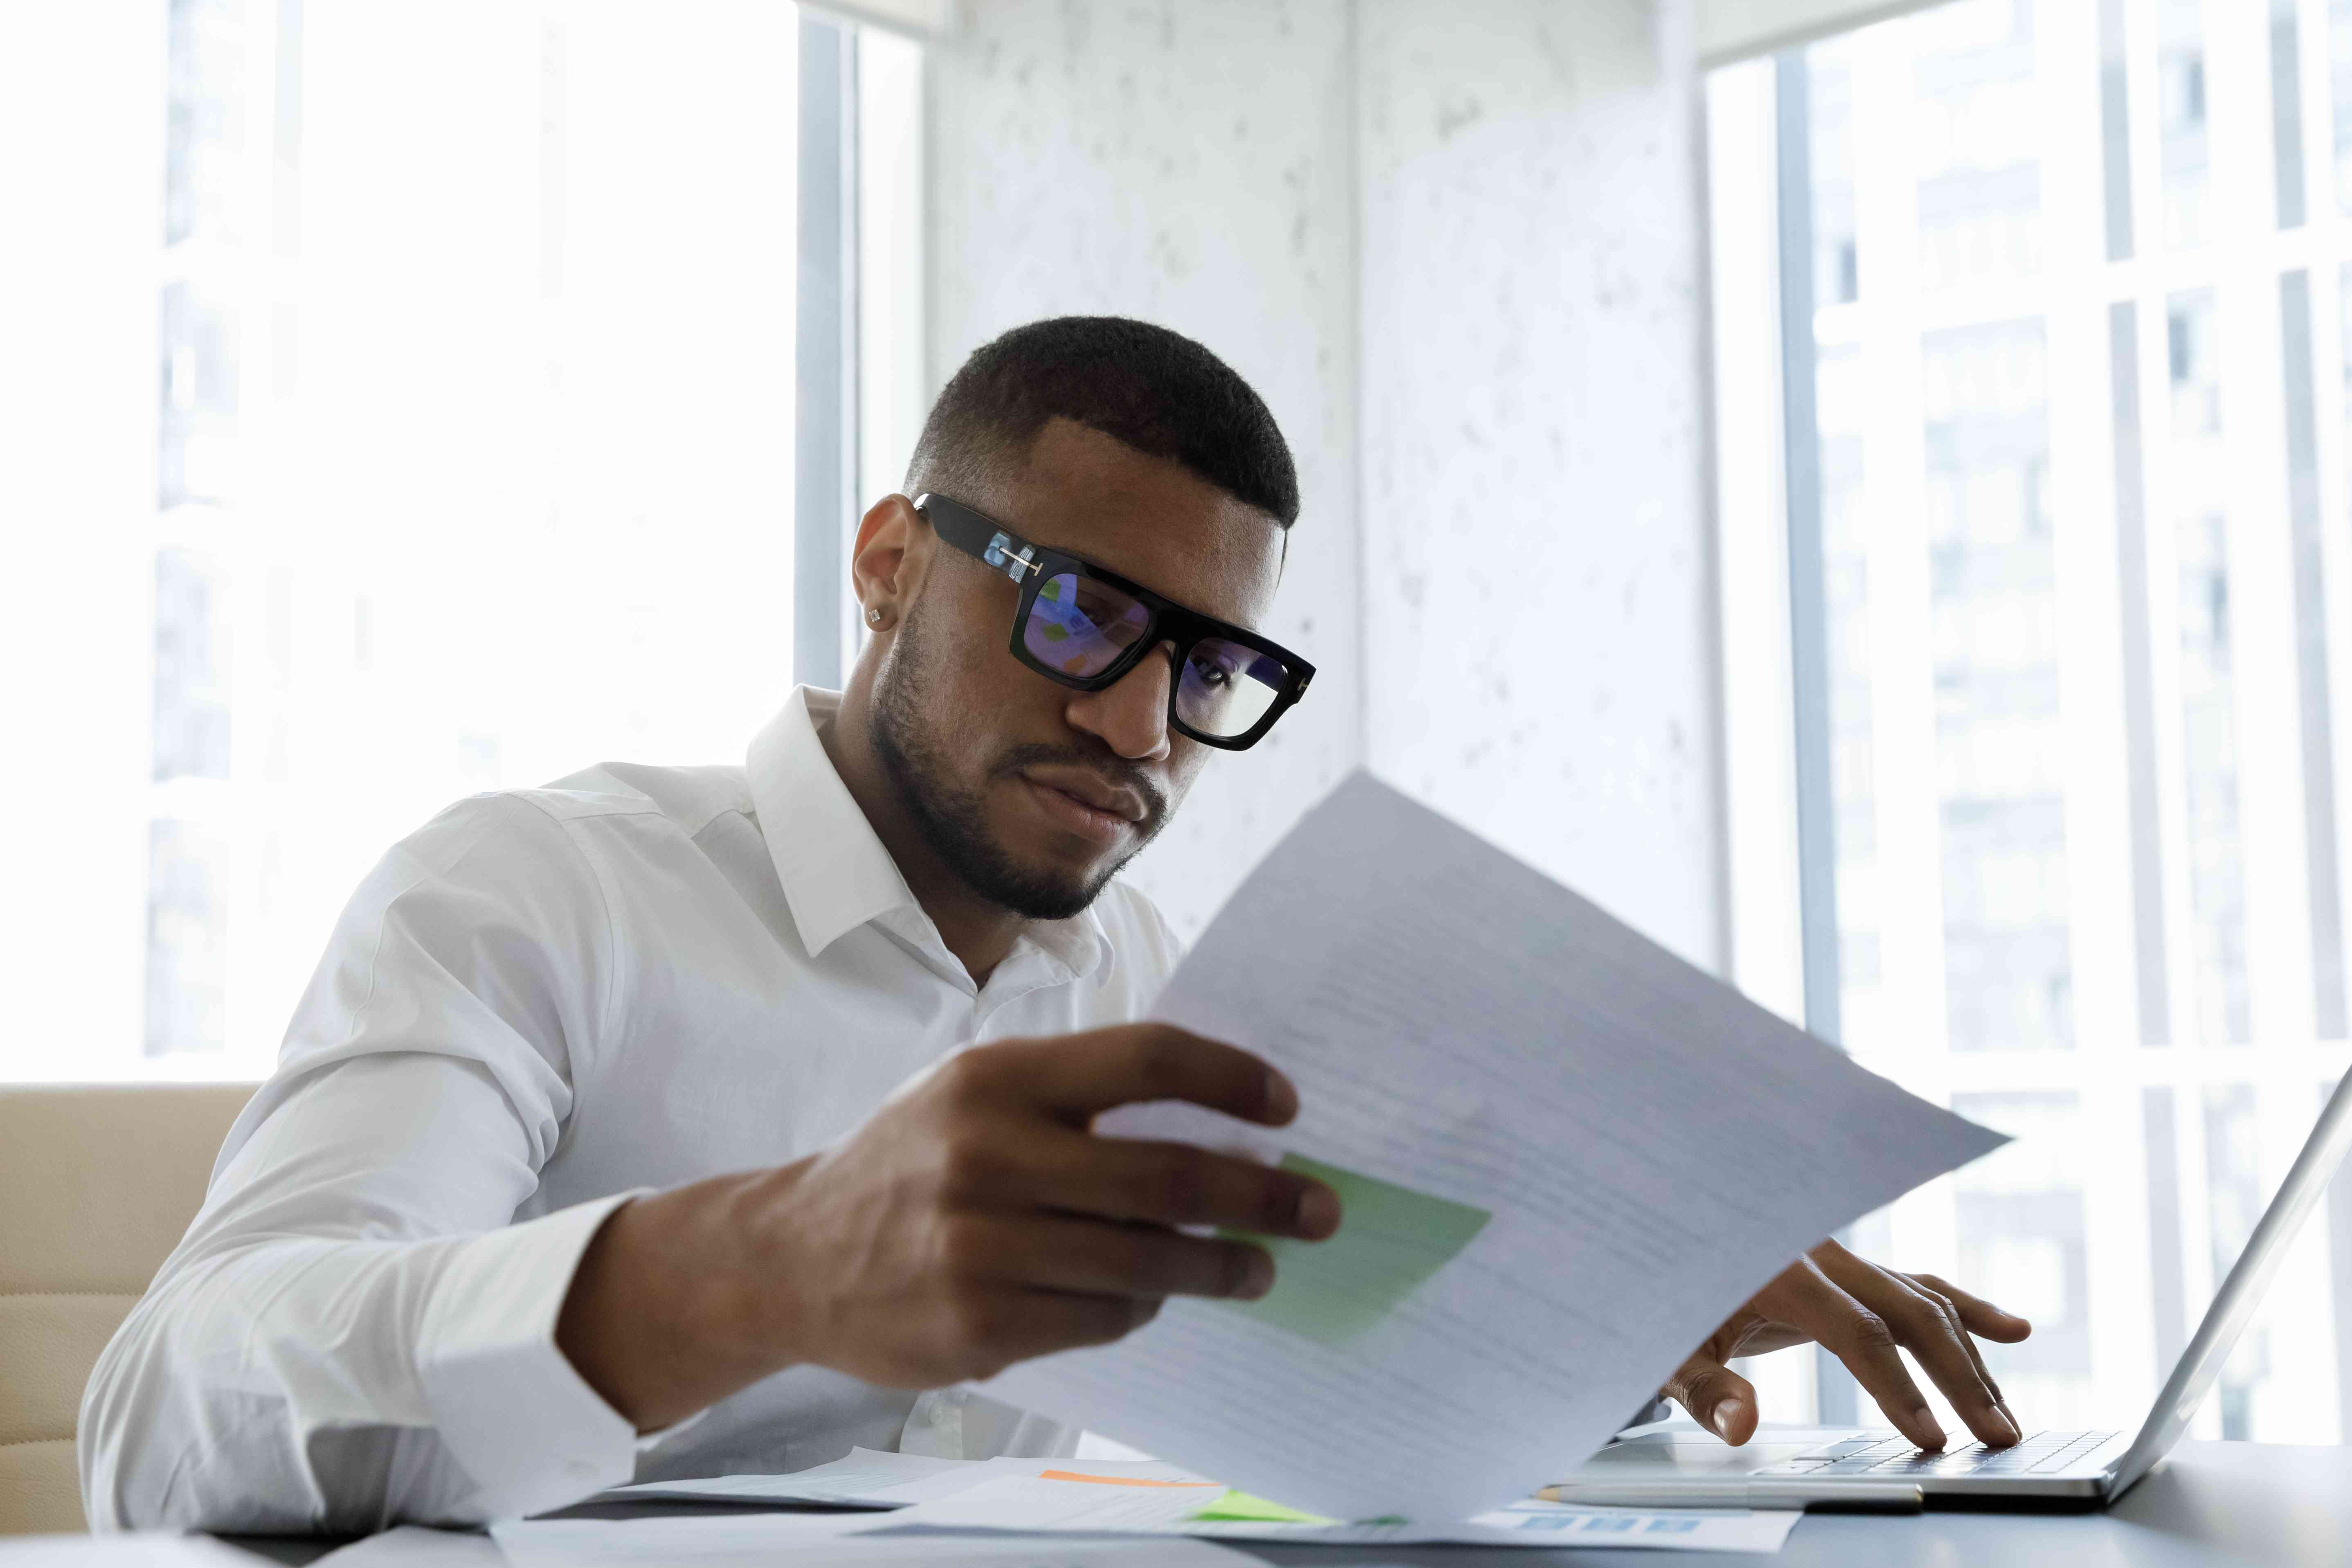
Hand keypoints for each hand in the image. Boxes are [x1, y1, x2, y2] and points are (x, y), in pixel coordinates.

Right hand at [558, 1024, 1340, 1426]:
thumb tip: (1216, 1123)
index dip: (1229, 1079)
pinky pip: (1103, 1318)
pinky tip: (1152, 1299)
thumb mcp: (976, 1097)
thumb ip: (1078, 1101)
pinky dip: (1142, 1309)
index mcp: (997, 1079)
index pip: (1145, 1060)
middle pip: (1166, 1172)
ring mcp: (980, 1245)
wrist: (793, 1256)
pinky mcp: (978, 1322)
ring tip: (1259, 1268)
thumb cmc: (910, 1165)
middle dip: (1262, 1195)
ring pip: (1147, 1260)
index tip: (1285, 1107)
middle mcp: (988, 1154)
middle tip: (1319, 1209)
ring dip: (1222, 1266)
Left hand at [1662, 1239, 2031, 1451]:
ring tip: (2005, 1418)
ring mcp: (1839, 1256)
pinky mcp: (1848, 1270)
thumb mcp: (1666, 1348)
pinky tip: (2014, 1329)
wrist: (1658, 1238)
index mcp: (1778, 1267)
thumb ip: (1704, 1389)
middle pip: (1909, 1310)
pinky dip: (1963, 1306)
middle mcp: (1819, 1251)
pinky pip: (1914, 1283)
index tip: (1931, 1438)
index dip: (1897, 1386)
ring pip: (1923, 1299)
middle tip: (1998, 1437)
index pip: (1857, 1331)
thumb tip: (1742, 1427)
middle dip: (1960, 1376)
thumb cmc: (1660, 1298)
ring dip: (1970, 1358)